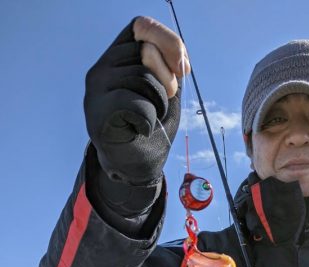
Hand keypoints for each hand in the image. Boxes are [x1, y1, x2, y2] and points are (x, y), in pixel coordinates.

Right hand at [84, 17, 190, 184]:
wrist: (135, 168)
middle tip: (164, 104)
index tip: (183, 68)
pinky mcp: (97, 113)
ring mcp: (95, 91)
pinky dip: (149, 120)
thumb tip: (178, 54)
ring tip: (149, 119)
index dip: (168, 41)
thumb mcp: (167, 91)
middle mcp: (100, 69)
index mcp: (116, 59)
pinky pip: (137, 104)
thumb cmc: (152, 128)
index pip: (142, 27)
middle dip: (167, 79)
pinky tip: (141, 129)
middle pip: (146, 52)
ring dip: (159, 103)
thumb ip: (171, 67)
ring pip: (142, 78)